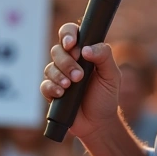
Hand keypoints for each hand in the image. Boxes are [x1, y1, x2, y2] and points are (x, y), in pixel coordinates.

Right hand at [40, 22, 121, 139]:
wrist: (98, 122)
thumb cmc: (106, 95)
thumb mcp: (112, 75)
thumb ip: (104, 56)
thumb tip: (86, 49)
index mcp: (82, 52)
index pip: (70, 33)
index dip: (68, 34)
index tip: (71, 44)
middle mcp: (68, 61)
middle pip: (57, 50)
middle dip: (67, 62)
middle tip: (79, 75)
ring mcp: (58, 76)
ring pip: (49, 67)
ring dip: (60, 75)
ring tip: (71, 85)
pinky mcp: (51, 91)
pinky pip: (44, 85)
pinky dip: (52, 88)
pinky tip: (61, 93)